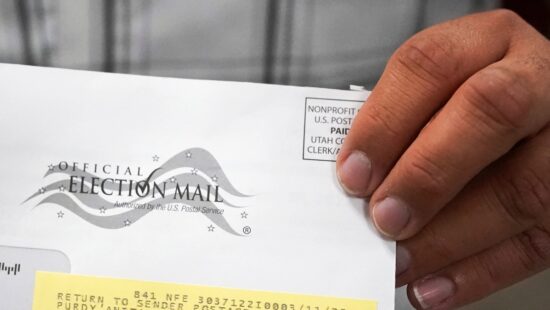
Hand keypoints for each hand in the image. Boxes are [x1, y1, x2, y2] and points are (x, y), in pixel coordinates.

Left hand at [336, 10, 549, 308]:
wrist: (539, 107)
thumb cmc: (471, 101)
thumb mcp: (441, 90)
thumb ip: (402, 122)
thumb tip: (356, 180)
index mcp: (487, 43)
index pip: (432, 65)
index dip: (385, 121)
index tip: (352, 172)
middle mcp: (536, 79)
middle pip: (490, 112)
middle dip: (427, 173)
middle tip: (382, 217)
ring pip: (521, 186)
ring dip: (448, 236)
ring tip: (400, 261)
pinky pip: (537, 241)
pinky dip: (479, 271)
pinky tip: (435, 287)